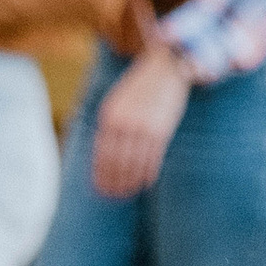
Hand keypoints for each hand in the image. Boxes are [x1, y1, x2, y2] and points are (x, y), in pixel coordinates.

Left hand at [89, 42, 192, 198]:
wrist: (166, 67)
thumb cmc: (141, 86)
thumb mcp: (118, 101)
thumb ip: (111, 124)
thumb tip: (104, 151)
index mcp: (109, 116)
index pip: (101, 153)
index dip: (100, 175)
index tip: (100, 189)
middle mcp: (123, 124)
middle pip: (116, 162)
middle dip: (114, 182)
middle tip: (114, 197)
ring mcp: (142, 128)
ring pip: (134, 163)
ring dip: (130, 181)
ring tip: (129, 193)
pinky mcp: (161, 130)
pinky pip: (152, 158)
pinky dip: (148, 173)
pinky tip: (146, 182)